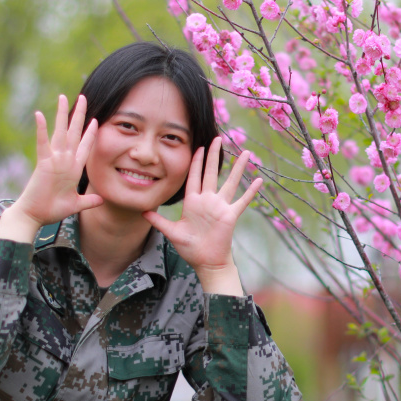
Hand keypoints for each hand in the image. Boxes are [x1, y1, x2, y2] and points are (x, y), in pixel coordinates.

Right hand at [0, 95, 101, 242]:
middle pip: (73, 133)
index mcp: (73, 168)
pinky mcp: (43, 163)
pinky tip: (39, 115)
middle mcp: (64, 160)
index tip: (96, 120)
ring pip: (60, 133)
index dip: (90, 134)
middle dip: (79, 115)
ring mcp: (54, 160)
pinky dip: (41, 130)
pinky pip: (42, 144)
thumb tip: (101, 200)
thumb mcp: (76, 204)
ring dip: (62, 115)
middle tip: (83, 97)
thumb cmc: (52, 210)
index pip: (84, 146)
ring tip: (64, 98)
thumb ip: (89, 201)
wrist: (34, 216)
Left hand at [142, 136, 262, 283]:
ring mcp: (220, 207)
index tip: (199, 147)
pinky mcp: (230, 216)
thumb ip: (158, 220)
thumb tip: (142, 211)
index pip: (194, 177)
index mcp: (193, 202)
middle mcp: (208, 201)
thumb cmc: (190, 248)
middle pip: (211, 173)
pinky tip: (258, 180)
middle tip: (218, 138)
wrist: (206, 262)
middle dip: (214, 156)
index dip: (196, 162)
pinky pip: (242, 201)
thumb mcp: (172, 232)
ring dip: (238, 168)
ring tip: (245, 153)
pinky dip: (251, 192)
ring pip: (230, 183)